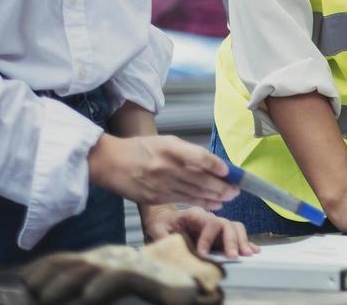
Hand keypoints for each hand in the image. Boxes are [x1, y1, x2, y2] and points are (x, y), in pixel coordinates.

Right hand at [88, 135, 238, 209]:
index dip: (215, 165)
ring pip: (193, 192)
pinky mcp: (154, 198)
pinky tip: (213, 204)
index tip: (228, 171)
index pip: (198, 157)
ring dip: (215, 197)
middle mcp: (165, 167)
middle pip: (200, 179)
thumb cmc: (141, 149)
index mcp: (169, 148)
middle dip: (221, 186)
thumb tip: (214, 165)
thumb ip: (189, 153)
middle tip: (237, 189)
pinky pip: (183, 201)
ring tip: (229, 198)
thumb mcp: (166, 142)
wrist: (110, 162)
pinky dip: (200, 203)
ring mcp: (159, 184)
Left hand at [141, 204, 258, 259]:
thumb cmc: (162, 223)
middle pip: (226, 224)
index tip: (203, 253)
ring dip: (242, 241)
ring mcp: (217, 225)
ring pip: (235, 228)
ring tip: (246, 254)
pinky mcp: (220, 234)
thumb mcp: (157, 228)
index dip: (208, 238)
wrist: (165, 219)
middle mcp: (210, 218)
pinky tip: (254, 250)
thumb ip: (163, 235)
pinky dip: (246, 242)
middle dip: (231, 240)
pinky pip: (237, 235)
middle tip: (233, 256)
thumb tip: (169, 244)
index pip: (209, 222)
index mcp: (195, 214)